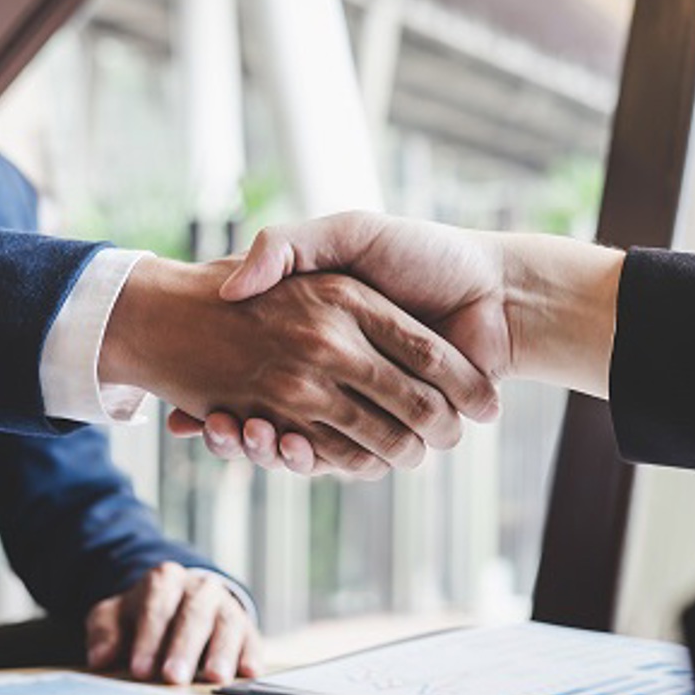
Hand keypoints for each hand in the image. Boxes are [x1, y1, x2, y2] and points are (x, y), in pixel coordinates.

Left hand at [85, 562, 261, 684]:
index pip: (157, 604)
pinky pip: (252, 637)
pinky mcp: (246, 626)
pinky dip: (251, 654)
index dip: (148, 637)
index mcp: (165, 579)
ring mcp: (226, 605)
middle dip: (184, 646)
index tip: (139, 669)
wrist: (182, 600)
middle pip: (194, 613)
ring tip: (214, 677)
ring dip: (221, 651)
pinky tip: (248, 671)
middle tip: (174, 676)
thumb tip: (100, 658)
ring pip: (227, 623)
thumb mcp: (116, 615)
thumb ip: (104, 631)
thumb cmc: (146, 613)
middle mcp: (200, 587)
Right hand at [170, 213, 624, 473]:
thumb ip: (290, 245)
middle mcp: (336, 371)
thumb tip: (232, 286)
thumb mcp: (350, 233)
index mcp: (322, 330)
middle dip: (241, 429)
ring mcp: (362, 403)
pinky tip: (286, 446)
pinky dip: (311, 461)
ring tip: (241, 435)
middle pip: (272, 414)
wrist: (497, 293)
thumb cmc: (425, 255)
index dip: (225, 387)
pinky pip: (343, 457)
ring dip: (266, 447)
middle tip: (214, 427)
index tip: (196, 400)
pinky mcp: (392, 429)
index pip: (259, 366)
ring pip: (299, 441)